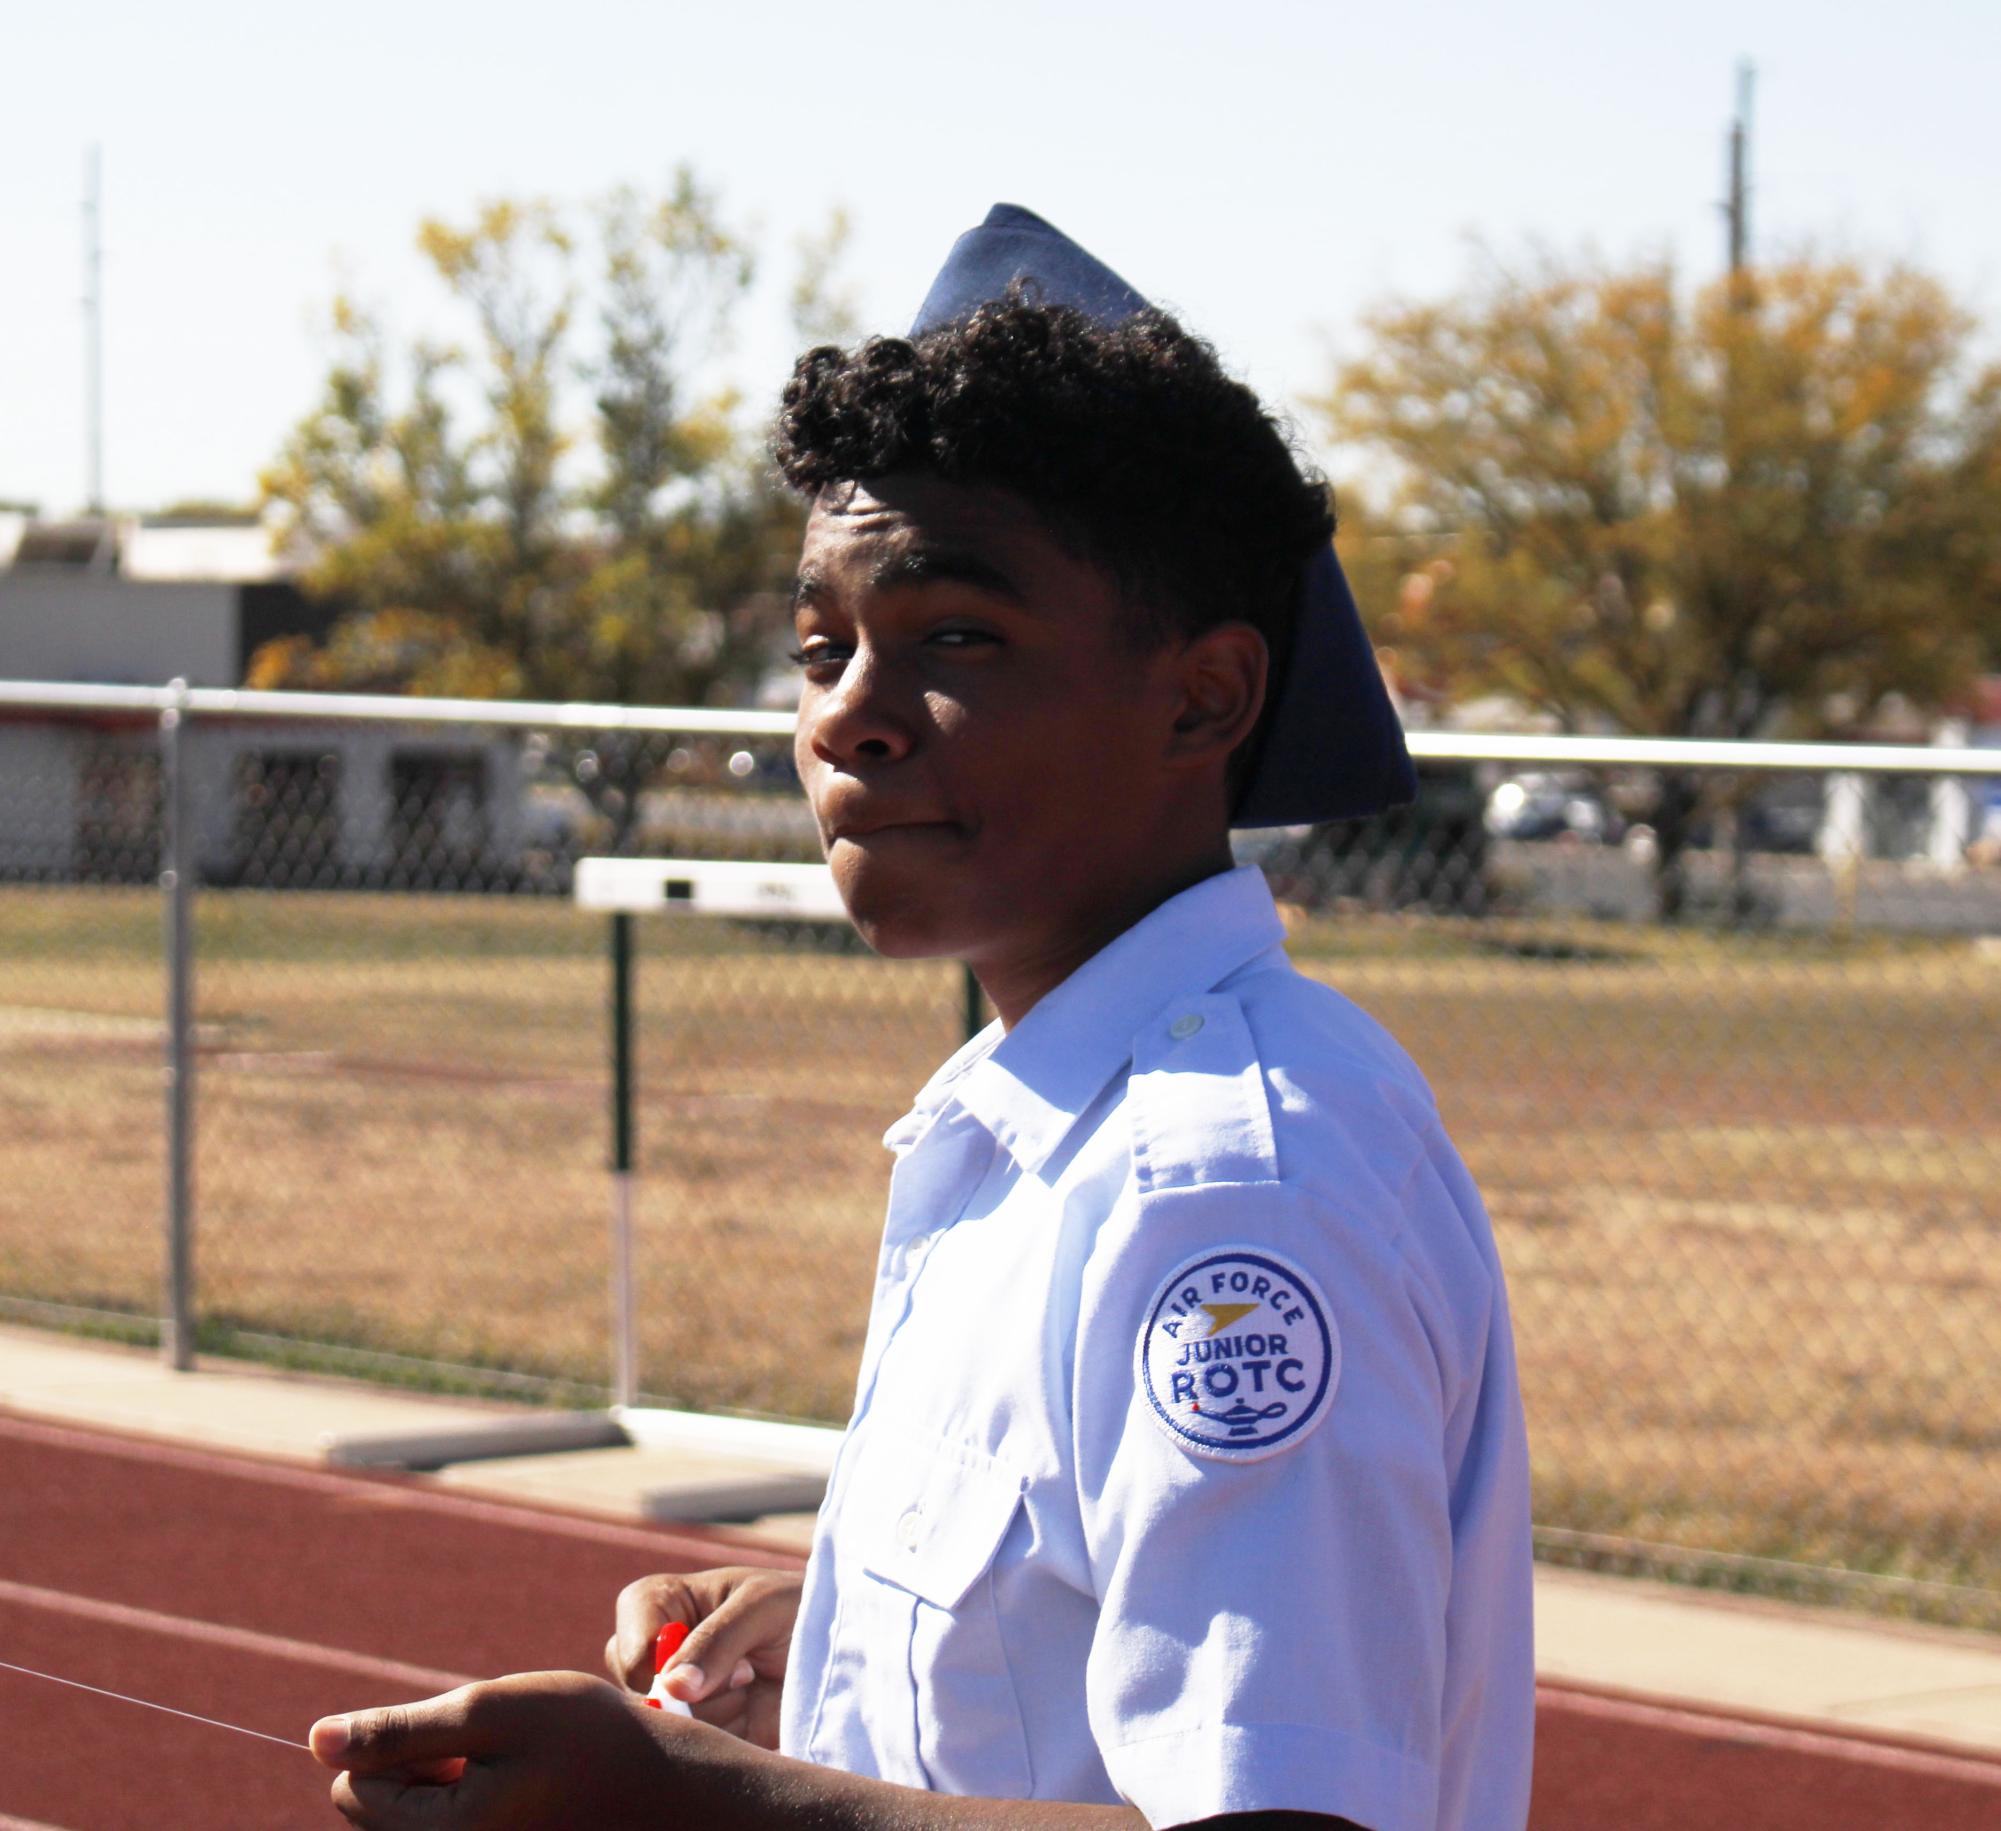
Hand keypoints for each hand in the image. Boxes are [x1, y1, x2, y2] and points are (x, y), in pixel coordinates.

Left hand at [310, 1670, 691, 1828]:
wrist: (675, 1793)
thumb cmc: (589, 1742)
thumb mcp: (492, 1711)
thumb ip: (400, 1729)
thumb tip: (316, 1740)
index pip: (354, 1791)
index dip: (404, 1746)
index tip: (473, 1738)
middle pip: (381, 1817)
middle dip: (426, 1772)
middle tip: (503, 1754)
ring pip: (420, 1825)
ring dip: (453, 1789)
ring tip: (520, 1774)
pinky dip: (481, 1809)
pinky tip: (530, 1798)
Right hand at [605, 1566, 802, 1748]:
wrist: (835, 1646)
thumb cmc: (796, 1606)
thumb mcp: (763, 1606)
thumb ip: (718, 1640)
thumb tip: (672, 1688)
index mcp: (660, 1604)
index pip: (628, 1647)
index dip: (661, 1667)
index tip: (717, 1660)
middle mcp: (656, 1651)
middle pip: (639, 1696)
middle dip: (696, 1694)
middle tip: (745, 1670)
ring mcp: (675, 1694)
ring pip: (668, 1727)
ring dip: (718, 1714)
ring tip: (752, 1682)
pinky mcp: (698, 1729)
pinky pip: (694, 1750)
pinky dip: (729, 1736)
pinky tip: (752, 1709)